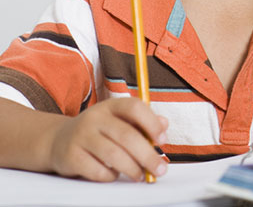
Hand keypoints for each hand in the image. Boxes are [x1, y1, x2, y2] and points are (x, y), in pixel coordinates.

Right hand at [47, 97, 167, 181]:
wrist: (58, 140)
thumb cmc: (100, 131)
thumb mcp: (120, 120)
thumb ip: (143, 122)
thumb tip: (164, 124)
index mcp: (111, 106)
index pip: (134, 107)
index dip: (152, 123)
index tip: (163, 140)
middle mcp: (94, 118)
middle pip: (127, 136)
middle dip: (147, 156)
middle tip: (159, 169)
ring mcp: (81, 136)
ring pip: (114, 155)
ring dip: (132, 169)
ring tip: (141, 175)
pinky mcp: (71, 156)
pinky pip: (97, 170)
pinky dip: (111, 176)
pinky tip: (115, 174)